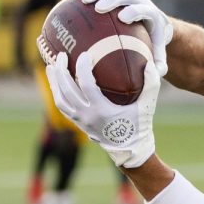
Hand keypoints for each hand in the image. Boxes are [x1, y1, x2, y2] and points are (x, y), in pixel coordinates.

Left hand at [45, 52, 160, 167]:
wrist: (130, 148)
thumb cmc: (139, 125)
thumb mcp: (148, 105)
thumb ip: (151, 85)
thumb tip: (150, 64)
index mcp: (102, 110)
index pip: (87, 85)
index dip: (82, 68)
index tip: (84, 54)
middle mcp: (87, 115)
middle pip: (67, 90)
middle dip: (62, 70)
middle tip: (60, 55)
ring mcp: (80, 120)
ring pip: (60, 99)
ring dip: (54, 82)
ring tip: (51, 66)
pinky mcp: (78, 123)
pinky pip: (62, 107)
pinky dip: (57, 93)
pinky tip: (57, 83)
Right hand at [74, 0, 172, 75]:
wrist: (154, 21)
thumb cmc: (153, 41)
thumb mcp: (159, 54)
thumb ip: (159, 66)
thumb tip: (153, 75)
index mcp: (152, 14)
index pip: (144, 9)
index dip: (134, 11)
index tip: (122, 18)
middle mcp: (140, 0)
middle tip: (99, 8)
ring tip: (83, 0)